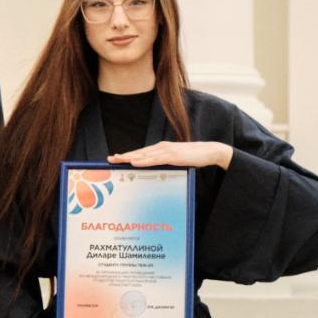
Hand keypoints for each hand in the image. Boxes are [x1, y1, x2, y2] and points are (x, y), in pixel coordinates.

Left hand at [109, 140, 231, 169]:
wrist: (208, 151)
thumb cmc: (192, 157)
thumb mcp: (175, 161)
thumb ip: (165, 163)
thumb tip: (156, 170)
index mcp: (160, 149)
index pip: (140, 153)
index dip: (127, 155)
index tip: (115, 158)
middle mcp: (160, 147)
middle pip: (138, 153)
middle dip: (123, 156)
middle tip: (109, 159)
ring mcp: (165, 151)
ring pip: (143, 155)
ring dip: (129, 157)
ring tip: (117, 160)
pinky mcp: (172, 156)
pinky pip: (155, 159)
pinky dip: (143, 161)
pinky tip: (134, 162)